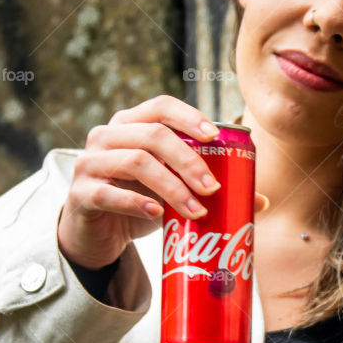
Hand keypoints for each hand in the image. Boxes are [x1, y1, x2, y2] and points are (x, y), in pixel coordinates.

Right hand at [57, 94, 268, 269]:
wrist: (97, 236)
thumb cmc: (138, 203)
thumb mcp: (173, 192)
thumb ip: (207, 189)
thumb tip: (261, 201)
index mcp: (131, 126)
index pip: (160, 106)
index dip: (188, 116)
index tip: (215, 136)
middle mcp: (107, 136)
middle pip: (152, 135)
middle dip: (189, 160)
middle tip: (213, 188)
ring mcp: (90, 163)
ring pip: (135, 161)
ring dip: (172, 186)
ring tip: (196, 210)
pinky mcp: (81, 193)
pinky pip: (109, 193)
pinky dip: (137, 203)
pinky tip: (157, 213)